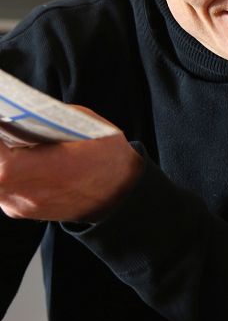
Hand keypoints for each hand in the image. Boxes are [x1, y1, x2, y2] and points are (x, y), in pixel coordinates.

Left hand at [0, 108, 141, 221]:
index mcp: (42, 168)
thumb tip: (16, 110)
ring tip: (7, 139)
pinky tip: (14, 157)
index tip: (1, 117)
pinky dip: (1, 170)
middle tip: (3, 126)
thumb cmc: (107, 155)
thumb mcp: (83, 123)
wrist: (122, 194)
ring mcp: (19, 205)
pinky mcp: (19, 210)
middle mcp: (25, 192)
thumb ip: (45, 117)